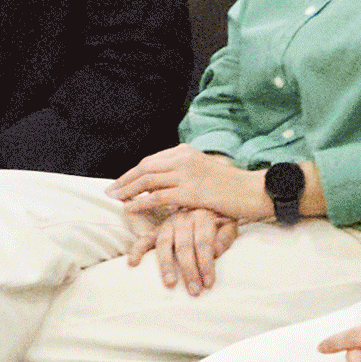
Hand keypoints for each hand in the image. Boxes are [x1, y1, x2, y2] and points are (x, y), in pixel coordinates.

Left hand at [114, 144, 275, 226]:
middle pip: (144, 168)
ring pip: (147, 180)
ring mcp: (186, 174)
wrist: (250, 191)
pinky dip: (139, 203)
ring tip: (114, 200)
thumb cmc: (228, 187)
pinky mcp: (190, 191)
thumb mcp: (203, 172)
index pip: (150, 161)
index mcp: (185, 152)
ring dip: (127, 191)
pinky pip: (157, 197)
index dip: (132, 173)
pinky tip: (129, 209)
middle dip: (124, 181)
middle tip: (109, 193)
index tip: (119, 184)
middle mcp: (183, 158)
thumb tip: (160, 185)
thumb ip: (182, 174)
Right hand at [145, 204, 239, 295]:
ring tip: (170, 284)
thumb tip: (216, 251)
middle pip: (184, 246)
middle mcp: (183, 218)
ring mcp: (168, 224)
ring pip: (164, 245)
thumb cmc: (221, 219)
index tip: (209, 284)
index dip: (206, 263)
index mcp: (202, 215)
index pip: (204, 242)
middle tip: (194, 291)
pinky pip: (144, 239)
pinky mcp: (157, 230)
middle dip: (189, 270)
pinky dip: (137, 250)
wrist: (207, 202)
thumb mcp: (231, 223)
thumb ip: (226, 236)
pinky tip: (133, 263)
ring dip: (166, 266)